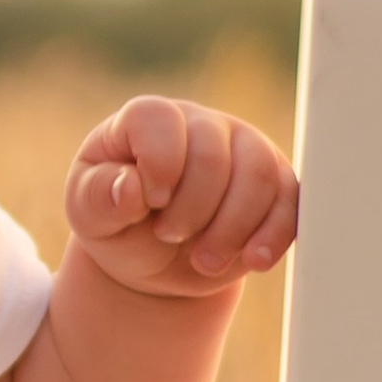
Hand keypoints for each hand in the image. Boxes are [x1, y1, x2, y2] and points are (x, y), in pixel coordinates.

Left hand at [64, 97, 297, 298]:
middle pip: (212, 155)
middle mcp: (200, 124)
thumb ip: (99, 197)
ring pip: (258, 174)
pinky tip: (254, 260)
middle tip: (170, 238)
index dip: (158, 165)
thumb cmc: (119, 226)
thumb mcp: (91, 216)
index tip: (149, 204)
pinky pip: (291, 199)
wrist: (157, 261)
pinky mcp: (275, 182)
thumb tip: (129, 187)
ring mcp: (243, 148)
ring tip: (204, 261)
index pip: (159, 120)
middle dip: (192, 210)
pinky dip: (274, 234)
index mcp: (147, 120)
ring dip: (231, 228)